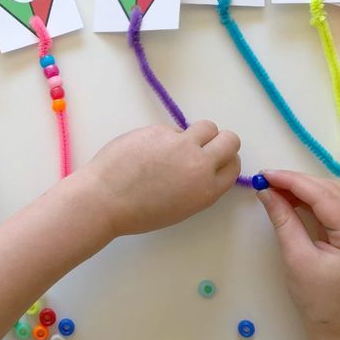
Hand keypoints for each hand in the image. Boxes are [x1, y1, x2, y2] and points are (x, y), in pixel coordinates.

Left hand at [83, 120, 240, 236]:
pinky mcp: (159, 129)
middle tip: (203, 148)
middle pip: (230, 139)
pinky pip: (172, 129)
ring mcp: (180, 143)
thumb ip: (198, 186)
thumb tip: (201, 167)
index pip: (234, 165)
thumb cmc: (138, 212)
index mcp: (207, 189)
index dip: (225, 161)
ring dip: (197, 134)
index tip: (214, 161)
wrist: (105, 199)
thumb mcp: (180, 207)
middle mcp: (200, 163)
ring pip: (206, 126)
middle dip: (220, 142)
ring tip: (176, 146)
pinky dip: (165, 137)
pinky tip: (146, 150)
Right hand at [257, 171, 339, 339]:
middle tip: (267, 180)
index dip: (293, 181)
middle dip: (298, 182)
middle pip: (332, 191)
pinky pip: (334, 208)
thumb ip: (283, 220)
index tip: (266, 174)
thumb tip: (266, 191)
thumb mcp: (296, 258)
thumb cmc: (317, 300)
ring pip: (334, 196)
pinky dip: (312, 200)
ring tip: (275, 188)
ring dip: (304, 189)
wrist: (336, 329)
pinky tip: (291, 200)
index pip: (324, 196)